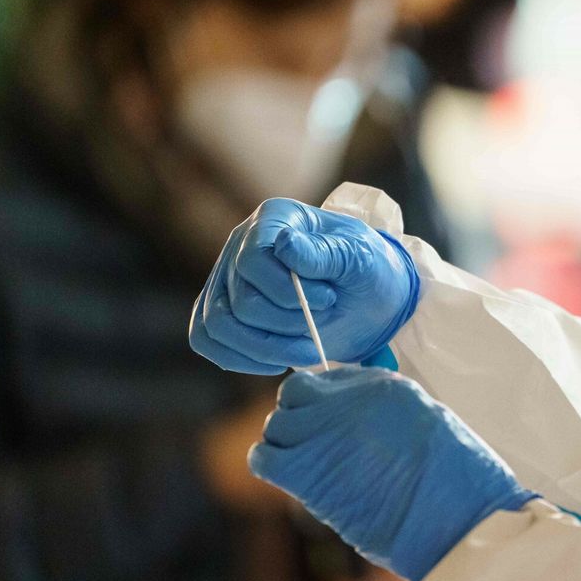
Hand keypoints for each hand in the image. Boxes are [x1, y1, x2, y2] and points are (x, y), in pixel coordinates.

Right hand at [189, 198, 419, 373]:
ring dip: (264, 348)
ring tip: (306, 350)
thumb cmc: (368, 269)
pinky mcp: (224, 310)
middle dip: (286, 322)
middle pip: (240, 299)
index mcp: (274, 218)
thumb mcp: (359, 258)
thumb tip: (284, 244)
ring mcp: (228, 278)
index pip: (252, 259)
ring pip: (218, 324)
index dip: (286, 290)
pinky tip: (277, 362)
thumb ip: (324, 253)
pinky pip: (208, 340)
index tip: (329, 299)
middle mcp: (242, 244)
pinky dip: (240, 359)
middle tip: (322, 323)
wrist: (372, 299)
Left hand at [250, 368, 537, 580]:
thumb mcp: (424, 420)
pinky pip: (263, 458)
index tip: (332, 419)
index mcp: (378, 384)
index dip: (325, 398)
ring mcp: (320, 429)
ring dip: (286, 442)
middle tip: (317, 443)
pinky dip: (271, 463)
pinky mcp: (303, 468)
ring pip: (276, 425)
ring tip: (309, 464)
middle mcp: (344, 398)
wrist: (448, 507)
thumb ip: (386, 409)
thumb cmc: (451, 472)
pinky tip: (294, 476)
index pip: (328, 376)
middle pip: (296, 394)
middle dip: (301, 416)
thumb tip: (359, 418)